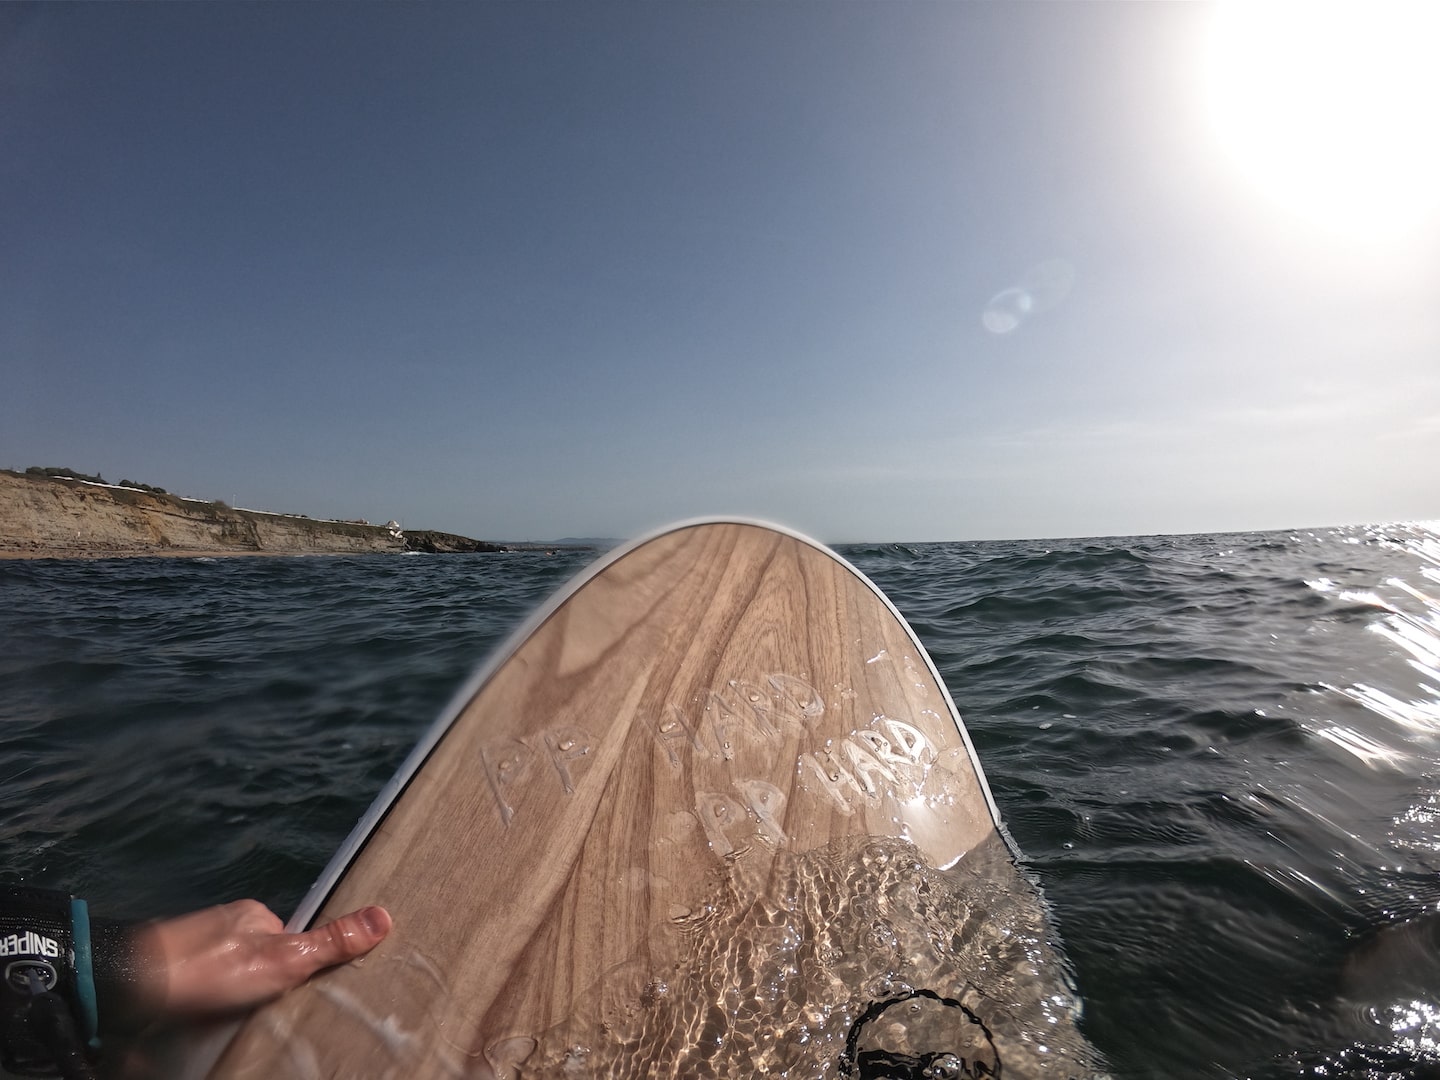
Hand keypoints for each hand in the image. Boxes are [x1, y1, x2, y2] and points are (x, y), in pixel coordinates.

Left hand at [135, 899, 391, 1016]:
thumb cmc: (209, 969)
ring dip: (236, 1001)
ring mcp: (195, 950)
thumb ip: (330, 943)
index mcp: (254, 915)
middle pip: (261, 960)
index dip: (300, 969)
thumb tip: (384, 916)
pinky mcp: (172, 978)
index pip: (292, 940)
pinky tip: (211, 1025)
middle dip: (266, 987)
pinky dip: (210, 1010)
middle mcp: (224, 927)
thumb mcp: (283, 959)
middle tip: (270, 1013)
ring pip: (231, 979)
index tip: (300, 994)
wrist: (132, 989)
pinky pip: (203, 993)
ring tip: (242, 1024)